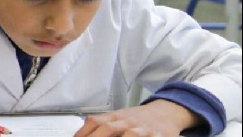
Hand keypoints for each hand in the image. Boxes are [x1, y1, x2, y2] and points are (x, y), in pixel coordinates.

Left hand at [75, 100, 196, 136]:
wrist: (166, 112)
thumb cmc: (138, 119)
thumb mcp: (119, 118)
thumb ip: (102, 125)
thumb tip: (81, 135)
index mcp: (115, 117)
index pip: (95, 121)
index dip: (83, 132)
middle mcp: (128, 122)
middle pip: (109, 128)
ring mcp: (143, 130)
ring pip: (131, 135)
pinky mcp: (159, 136)